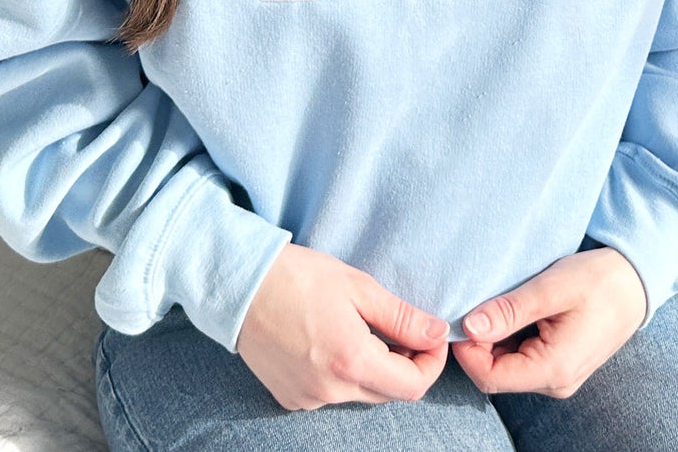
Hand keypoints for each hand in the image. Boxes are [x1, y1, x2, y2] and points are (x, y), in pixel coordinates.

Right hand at [237, 243, 450, 409]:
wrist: (239, 285)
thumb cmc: (298, 277)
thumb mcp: (357, 286)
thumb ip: (402, 316)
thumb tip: (438, 333)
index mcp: (352, 362)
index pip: (413, 386)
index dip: (431, 362)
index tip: (430, 336)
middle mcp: (330, 391)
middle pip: (388, 392)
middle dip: (403, 362)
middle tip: (396, 325)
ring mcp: (307, 399)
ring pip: (360, 392)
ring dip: (371, 366)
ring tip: (357, 325)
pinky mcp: (290, 398)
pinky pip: (331, 393)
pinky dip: (342, 372)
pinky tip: (329, 339)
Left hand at [452, 247, 647, 397]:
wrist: (635, 284)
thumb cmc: (598, 281)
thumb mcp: (551, 288)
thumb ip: (510, 310)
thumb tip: (469, 327)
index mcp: (554, 370)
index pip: (490, 377)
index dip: (466, 350)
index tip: (460, 315)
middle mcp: (555, 383)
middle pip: (496, 374)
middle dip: (477, 343)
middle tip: (473, 302)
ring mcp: (558, 377)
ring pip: (507, 366)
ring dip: (493, 338)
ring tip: (495, 302)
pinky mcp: (559, 365)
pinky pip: (521, 359)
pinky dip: (508, 338)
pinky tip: (512, 310)